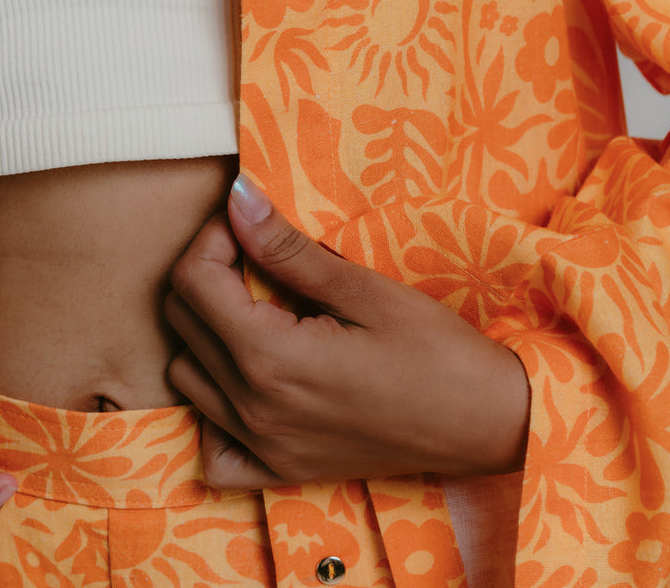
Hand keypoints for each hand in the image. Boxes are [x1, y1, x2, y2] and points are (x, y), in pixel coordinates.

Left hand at [166, 176, 529, 489]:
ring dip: (207, 331)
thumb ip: (289, 250)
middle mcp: (254, 409)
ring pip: (188, 376)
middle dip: (207, 273)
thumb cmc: (438, 352)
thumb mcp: (364, 289)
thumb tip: (238, 199)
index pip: (193, 283)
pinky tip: (248, 379)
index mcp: (271, 359)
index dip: (213, 237)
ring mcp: (264, 447)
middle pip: (182, 323)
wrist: (487, 423)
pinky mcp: (281, 471)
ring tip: (258, 306)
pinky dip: (214, 409)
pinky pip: (213, 448)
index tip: (250, 221)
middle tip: (256, 253)